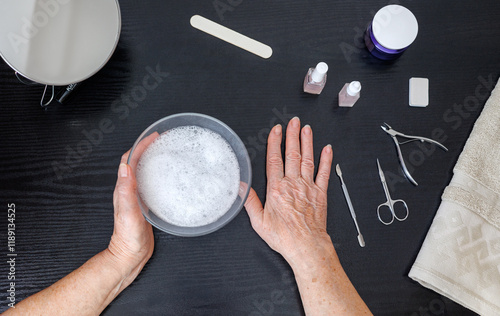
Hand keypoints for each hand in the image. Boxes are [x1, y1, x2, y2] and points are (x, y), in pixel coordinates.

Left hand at [107, 133, 157, 280]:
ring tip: (166, 152)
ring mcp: (137, 197)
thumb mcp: (128, 213)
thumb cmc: (128, 238)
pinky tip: (169, 177)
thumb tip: (125, 167)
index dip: (140, 145)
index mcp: (123, 189)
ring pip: (144, 172)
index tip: (152, 137)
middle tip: (162, 140)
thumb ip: (126, 191)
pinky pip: (151, 184)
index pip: (129, 160)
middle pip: (137, 162)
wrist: (129, 256)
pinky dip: (159, 174)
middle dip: (148, 148)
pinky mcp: (145, 204)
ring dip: (153, 159)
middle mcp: (129, 190)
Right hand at [244, 117, 333, 266]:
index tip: (276, 130)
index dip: (275, 143)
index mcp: (277, 189)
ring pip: (307, 159)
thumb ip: (250, 202)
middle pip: (292, 154)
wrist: (306, 246)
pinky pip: (324, 173)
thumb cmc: (284, 237)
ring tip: (306, 129)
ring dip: (307, 142)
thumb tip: (242, 187)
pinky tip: (327, 149)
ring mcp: (308, 187)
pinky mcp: (320, 193)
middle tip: (293, 122)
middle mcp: (293, 184)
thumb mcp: (259, 222)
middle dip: (292, 136)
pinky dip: (326, 160)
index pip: (274, 160)